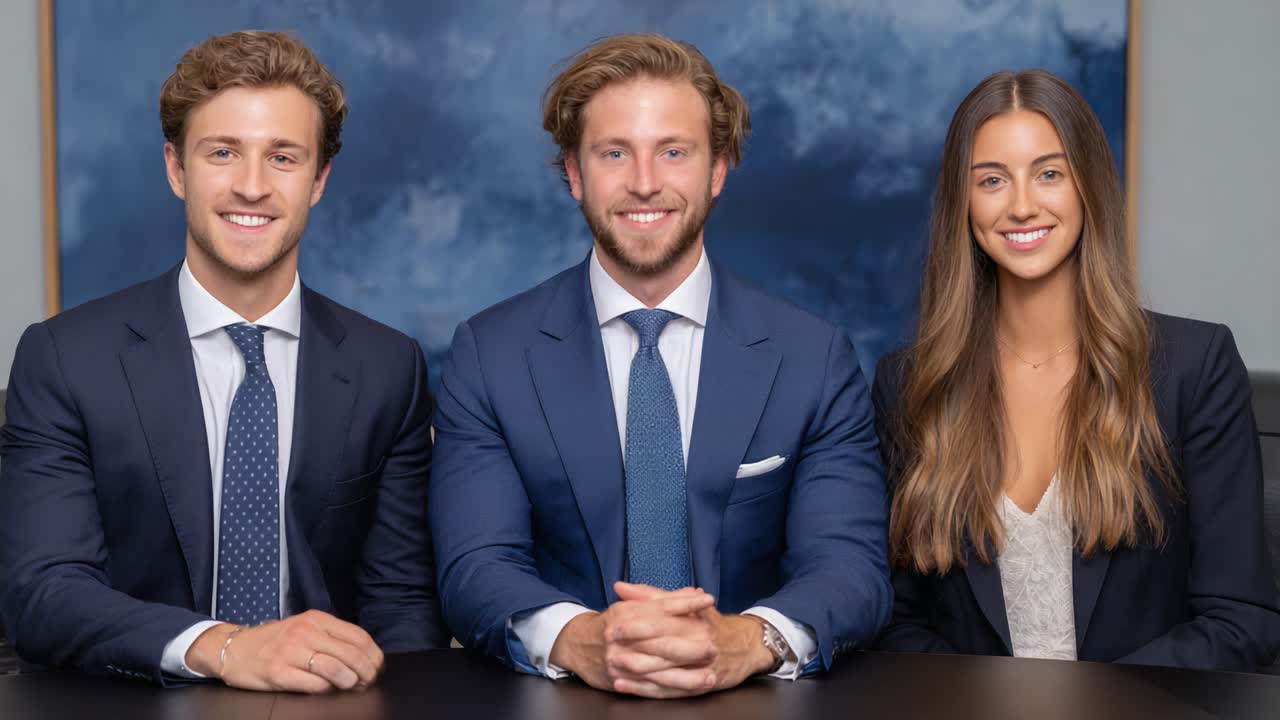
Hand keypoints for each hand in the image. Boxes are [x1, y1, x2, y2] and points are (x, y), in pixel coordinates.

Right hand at [186, 610, 384, 692]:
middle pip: (351, 654)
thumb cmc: (275, 641)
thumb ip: (331, 637)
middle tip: (367, 681)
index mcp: (316, 619)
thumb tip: (364, 656)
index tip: (377, 667)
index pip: (358, 636)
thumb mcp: (305, 628)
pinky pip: (313, 685)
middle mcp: (305, 632)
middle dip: (366, 672)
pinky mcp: (278, 672)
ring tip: (351, 686)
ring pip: (336, 670)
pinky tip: (326, 689)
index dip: (373, 655)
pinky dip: (326, 690)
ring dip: (349, 683)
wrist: (234, 648)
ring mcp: (290, 652)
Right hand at [549, 583, 715, 694]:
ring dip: (686, 675)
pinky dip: (672, 690)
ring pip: (658, 670)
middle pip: (662, 641)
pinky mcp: (619, 679)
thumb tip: (694, 592)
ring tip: (710, 676)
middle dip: (690, 646)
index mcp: (626, 612)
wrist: (576, 644)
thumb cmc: (612, 624)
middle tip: (714, 646)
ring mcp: (619, 660)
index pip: (661, 607)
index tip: (709, 600)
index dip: (686, 604)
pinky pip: (649, 688)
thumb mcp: (632, 606)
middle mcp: (622, 635)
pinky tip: (691, 690)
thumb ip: (662, 599)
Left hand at [608, 583, 776, 698]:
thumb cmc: (711, 624)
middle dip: (635, 646)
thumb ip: (652, 596)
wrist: (747, 647)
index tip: (616, 623)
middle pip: (664, 646)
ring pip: (665, 671)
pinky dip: (645, 689)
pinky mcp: (700, 686)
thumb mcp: (687, 605)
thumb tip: (621, 586)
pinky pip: (669, 690)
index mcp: (694, 621)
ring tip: (613, 667)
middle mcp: (699, 643)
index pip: (664, 622)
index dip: (639, 624)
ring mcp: (701, 667)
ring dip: (637, 671)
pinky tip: (625, 686)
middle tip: (610, 645)